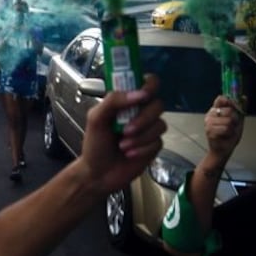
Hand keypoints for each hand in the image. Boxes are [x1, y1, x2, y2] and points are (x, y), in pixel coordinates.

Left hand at [79, 75, 165, 194]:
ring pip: (160, 124)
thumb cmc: (95, 144)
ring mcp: (149, 129)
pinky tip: (129, 154)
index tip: (143, 94)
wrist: (98, 173)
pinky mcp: (154, 146)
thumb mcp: (96, 118)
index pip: (147, 82)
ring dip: (141, 137)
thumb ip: (113, 101)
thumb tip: (139, 94)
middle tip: (126, 130)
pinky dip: (142, 148)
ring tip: (123, 145)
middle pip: (158, 104)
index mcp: (126, 100)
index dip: (149, 84)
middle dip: (143, 118)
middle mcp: (140, 111)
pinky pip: (158, 142)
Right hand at [204, 96, 243, 160]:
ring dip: (232, 128)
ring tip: (228, 132)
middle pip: (229, 110)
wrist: (223, 150)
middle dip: (235, 119)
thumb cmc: (229, 135)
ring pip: (228, 120)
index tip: (233, 105)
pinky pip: (226, 129)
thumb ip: (240, 109)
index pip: (220, 99)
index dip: (229, 100)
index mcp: (216, 110)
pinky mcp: (210, 131)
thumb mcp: (237, 120)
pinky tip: (225, 137)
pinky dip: (229, 134)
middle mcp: (211, 114)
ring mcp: (208, 122)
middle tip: (232, 125)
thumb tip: (244, 97)